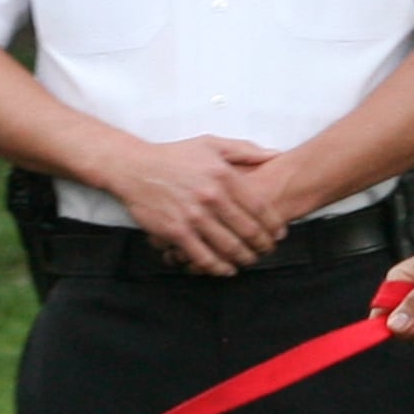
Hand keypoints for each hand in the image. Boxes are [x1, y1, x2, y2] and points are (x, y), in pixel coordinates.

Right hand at [106, 136, 283, 273]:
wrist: (135, 168)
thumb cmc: (174, 156)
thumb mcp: (211, 144)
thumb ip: (245, 150)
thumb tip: (275, 155)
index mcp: (224, 176)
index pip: (259, 207)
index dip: (273, 224)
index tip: (279, 233)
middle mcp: (211, 197)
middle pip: (248, 230)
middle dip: (263, 245)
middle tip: (268, 251)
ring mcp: (194, 216)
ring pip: (229, 247)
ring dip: (244, 258)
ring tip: (250, 260)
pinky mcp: (176, 232)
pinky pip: (203, 257)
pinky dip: (218, 267)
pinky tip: (226, 269)